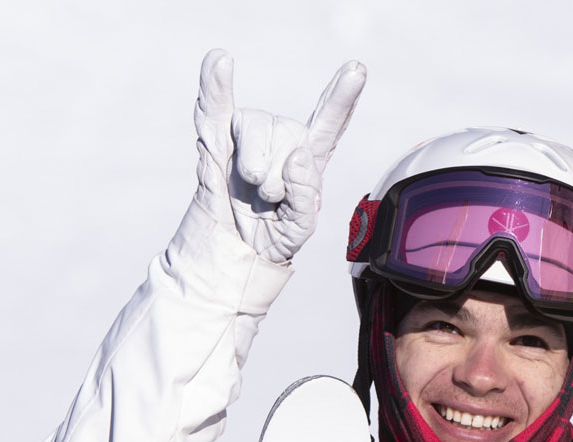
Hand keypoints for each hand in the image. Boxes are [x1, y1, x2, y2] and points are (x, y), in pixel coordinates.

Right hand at [192, 50, 365, 263]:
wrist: (233, 249)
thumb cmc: (273, 236)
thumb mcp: (300, 227)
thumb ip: (305, 197)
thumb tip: (298, 155)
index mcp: (309, 157)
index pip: (329, 122)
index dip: (342, 98)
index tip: (357, 70)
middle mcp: (281, 139)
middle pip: (289, 130)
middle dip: (279, 170)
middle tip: (271, 199)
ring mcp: (247, 136)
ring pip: (256, 125)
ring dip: (255, 163)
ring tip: (254, 188)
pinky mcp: (215, 140)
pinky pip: (214, 107)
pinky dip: (214, 85)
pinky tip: (220, 60)